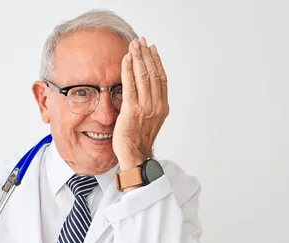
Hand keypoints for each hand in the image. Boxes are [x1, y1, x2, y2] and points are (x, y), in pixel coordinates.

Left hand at [113, 37, 168, 169]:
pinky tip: (126, 59)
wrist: (135, 156)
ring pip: (143, 76)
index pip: (161, 79)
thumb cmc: (139, 141)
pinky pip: (129, 85)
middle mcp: (156, 105)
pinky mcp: (131, 109)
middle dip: (146, 55)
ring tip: (134, 45)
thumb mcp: (149, 121)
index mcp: (162, 107)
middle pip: (153, 73)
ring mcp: (145, 107)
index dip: (156, 62)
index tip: (152, 50)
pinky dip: (128, 69)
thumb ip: (149, 106)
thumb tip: (144, 95)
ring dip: (138, 58)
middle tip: (141, 42)